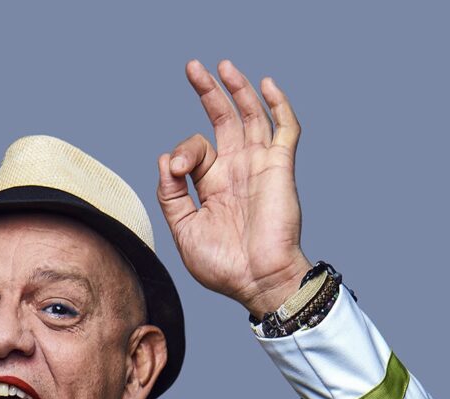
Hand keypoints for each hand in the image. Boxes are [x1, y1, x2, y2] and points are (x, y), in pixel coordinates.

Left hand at [157, 59, 311, 315]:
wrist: (256, 281)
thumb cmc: (223, 265)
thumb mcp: (184, 231)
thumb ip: (171, 196)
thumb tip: (165, 158)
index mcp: (212, 185)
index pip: (194, 150)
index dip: (182, 152)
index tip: (177, 172)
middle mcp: (235, 170)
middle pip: (223, 119)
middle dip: (208, 92)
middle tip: (193, 67)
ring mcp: (259, 166)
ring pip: (251, 116)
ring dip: (238, 89)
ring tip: (223, 67)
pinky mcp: (280, 168)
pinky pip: (285, 128)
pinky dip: (278, 105)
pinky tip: (266, 85)